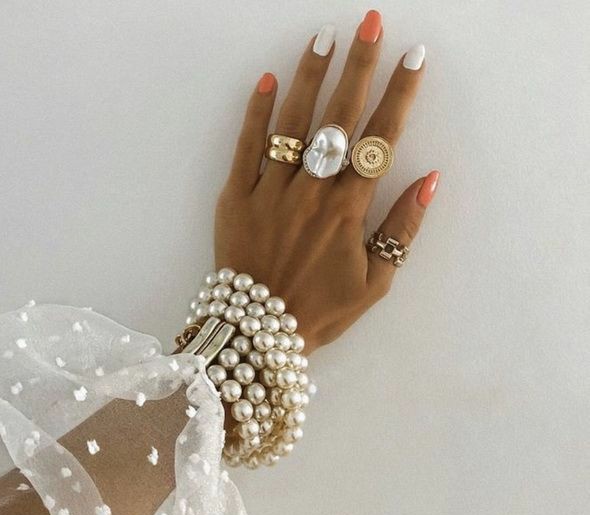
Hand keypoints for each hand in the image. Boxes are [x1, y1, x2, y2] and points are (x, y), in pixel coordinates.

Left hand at [214, 11, 438, 353]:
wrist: (257, 332)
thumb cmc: (319, 312)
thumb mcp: (375, 284)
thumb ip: (403, 230)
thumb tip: (430, 181)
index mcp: (348, 210)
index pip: (381, 140)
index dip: (400, 94)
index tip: (413, 57)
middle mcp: (311, 191)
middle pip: (339, 117)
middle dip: (359, 66)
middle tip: (371, 22)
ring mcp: (271, 191)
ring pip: (292, 122)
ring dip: (310, 76)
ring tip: (324, 38)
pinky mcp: (236, 197)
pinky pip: (246, 147)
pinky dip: (255, 112)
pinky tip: (266, 79)